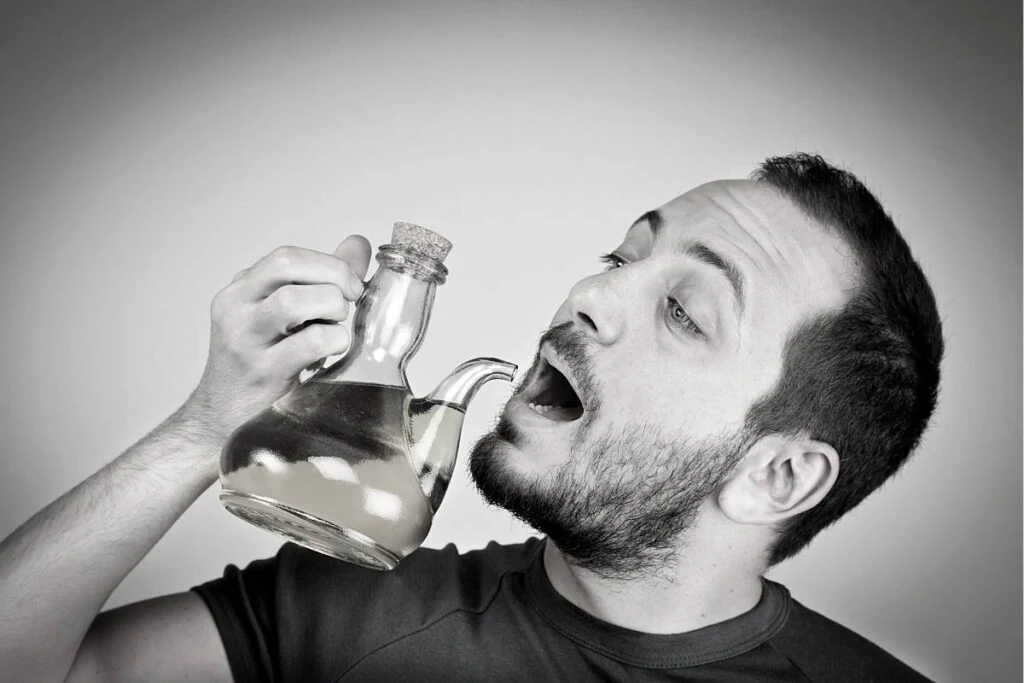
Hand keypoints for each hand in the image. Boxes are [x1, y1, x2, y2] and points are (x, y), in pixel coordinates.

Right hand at [179, 235, 371, 443]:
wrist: (224, 417)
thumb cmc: (261, 363)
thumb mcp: (284, 316)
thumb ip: (321, 279)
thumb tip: (358, 245)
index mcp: (240, 291)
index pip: (285, 256)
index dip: (328, 264)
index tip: (352, 284)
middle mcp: (236, 310)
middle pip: (287, 267)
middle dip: (333, 279)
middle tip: (349, 303)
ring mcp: (245, 341)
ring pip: (292, 301)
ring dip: (331, 308)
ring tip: (337, 328)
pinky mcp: (263, 373)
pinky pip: (308, 343)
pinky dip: (333, 340)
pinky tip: (332, 352)